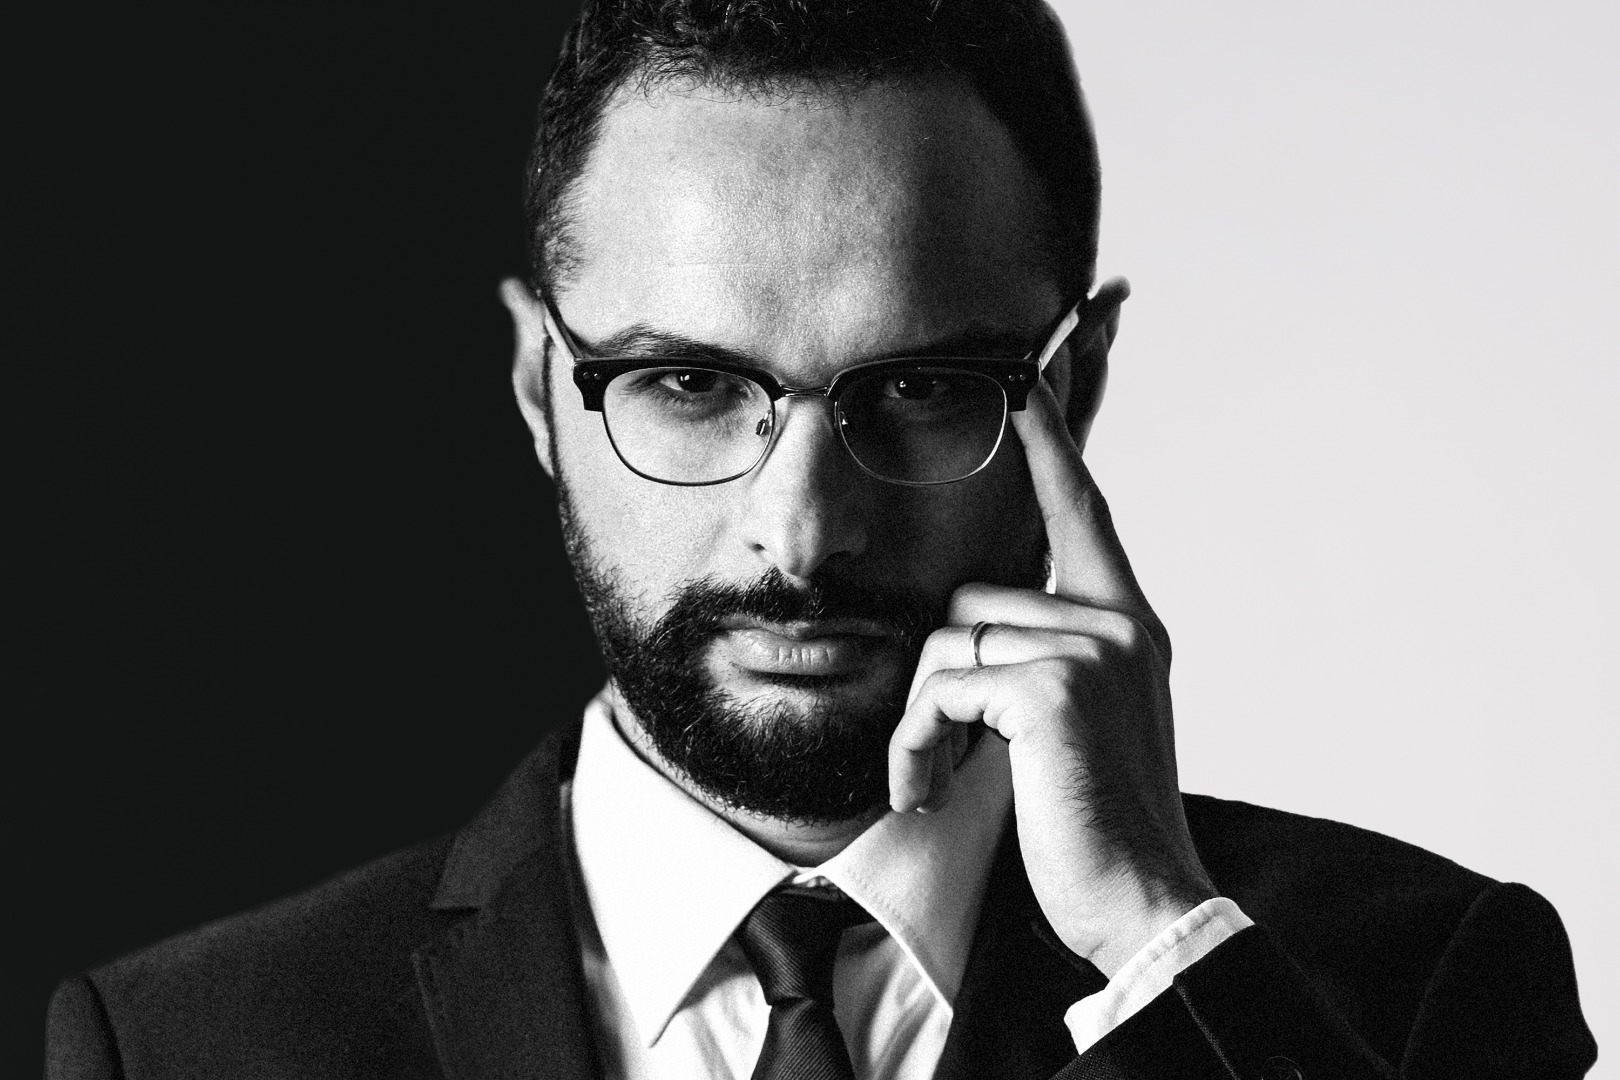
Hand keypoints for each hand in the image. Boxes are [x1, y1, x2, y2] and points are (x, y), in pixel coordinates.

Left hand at [888, 302, 1215, 977]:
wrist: (1143, 906)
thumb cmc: (1095, 827)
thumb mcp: (1077, 728)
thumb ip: (1043, 663)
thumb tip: (970, 635)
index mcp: (1127, 625)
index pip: (1082, 510)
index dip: (1051, 439)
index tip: (1028, 371)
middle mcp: (1118, 624)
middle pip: (969, 599)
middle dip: (939, 682)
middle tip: (948, 756)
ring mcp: (1091, 651)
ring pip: (944, 644)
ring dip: (922, 722)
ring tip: (940, 779)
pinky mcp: (1053, 688)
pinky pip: (940, 685)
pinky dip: (918, 742)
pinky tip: (932, 788)